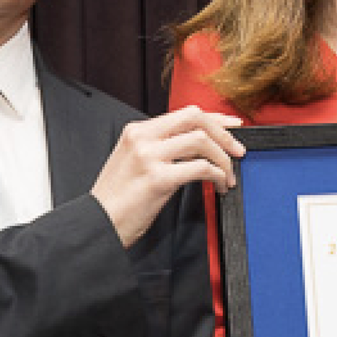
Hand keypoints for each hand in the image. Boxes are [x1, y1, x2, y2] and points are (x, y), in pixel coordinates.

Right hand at [89, 107, 243, 245]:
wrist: (98, 223)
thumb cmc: (119, 198)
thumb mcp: (135, 161)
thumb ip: (162, 148)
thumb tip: (200, 144)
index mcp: (137, 131)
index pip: (185, 114)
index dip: (215, 119)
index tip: (233, 126)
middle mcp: (142, 138)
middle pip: (196, 118)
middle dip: (224, 134)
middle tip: (238, 151)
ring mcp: (149, 156)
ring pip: (202, 142)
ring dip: (223, 159)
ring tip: (227, 176)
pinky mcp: (158, 178)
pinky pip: (201, 168)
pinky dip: (218, 176)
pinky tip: (219, 186)